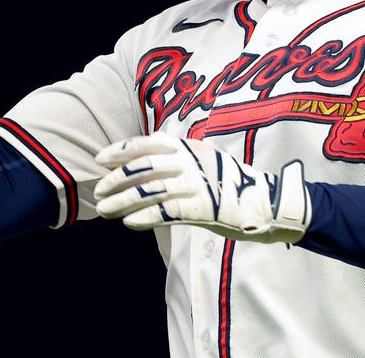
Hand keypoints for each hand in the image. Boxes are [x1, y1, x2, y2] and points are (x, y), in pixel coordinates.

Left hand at [93, 136, 311, 243]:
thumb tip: (143, 156)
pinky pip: (167, 211)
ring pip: (150, 190)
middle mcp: (191, 161)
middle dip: (117, 179)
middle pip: (144, 167)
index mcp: (189, 146)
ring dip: (123, 201)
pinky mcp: (204, 207)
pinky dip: (145, 215)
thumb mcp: (203, 159)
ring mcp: (198, 184)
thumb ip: (177, 156)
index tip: (100, 160)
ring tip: (105, 210)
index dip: (121, 150)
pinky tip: (130, 222)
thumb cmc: (229, 183)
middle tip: (99, 191)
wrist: (265, 202)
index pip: (147, 143)